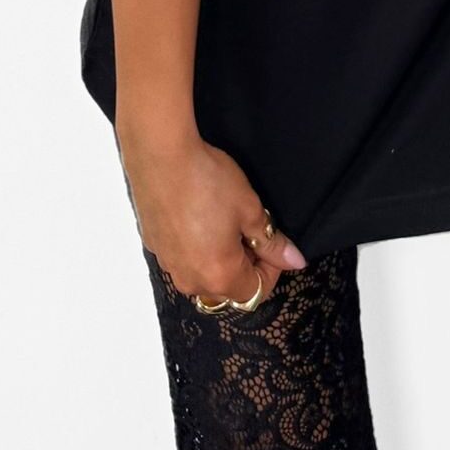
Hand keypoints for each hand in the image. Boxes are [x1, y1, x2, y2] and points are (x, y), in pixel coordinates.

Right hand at [118, 127, 306, 305]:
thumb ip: (272, 242)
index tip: (273, 240)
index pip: (255, 292)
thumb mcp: (251, 210)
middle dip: (246, 264)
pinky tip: (200, 216)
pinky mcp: (154, 247)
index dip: (272, 269)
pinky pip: (183, 259)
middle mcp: (190, 280)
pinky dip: (197, 248)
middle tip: (251, 229)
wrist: (161, 157)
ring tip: (226, 222)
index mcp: (219, 277)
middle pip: (228, 288)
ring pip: (203, 275)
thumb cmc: (210, 183)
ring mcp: (169, 265)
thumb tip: (295, 261)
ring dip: (221, 258)